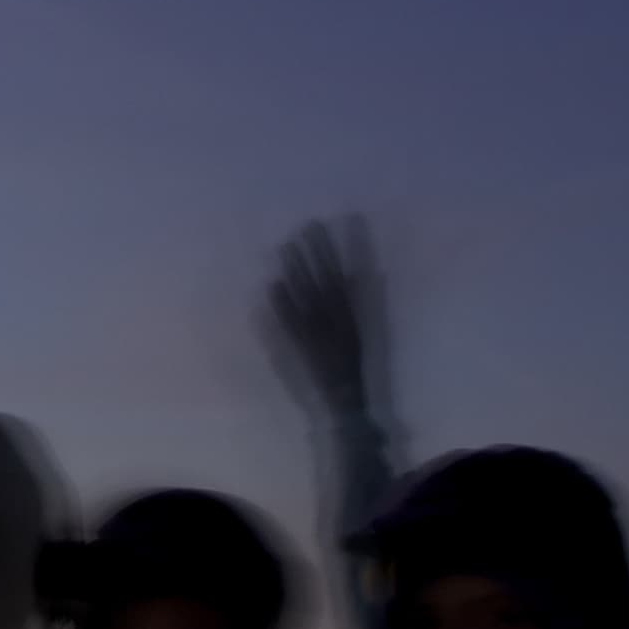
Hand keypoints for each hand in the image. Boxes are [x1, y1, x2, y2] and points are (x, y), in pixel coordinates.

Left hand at [262, 214, 383, 426]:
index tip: (333, 226)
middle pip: (325, 280)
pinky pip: (288, 323)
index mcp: (350, 316)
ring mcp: (316, 333)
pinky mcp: (299, 348)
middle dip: (318, 252)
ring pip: (307, 296)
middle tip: (308, 224)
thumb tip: (356, 273)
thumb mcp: (357, 331)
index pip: (345, 276)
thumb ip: (357, 302)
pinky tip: (271, 285)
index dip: (339, 250)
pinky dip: (281, 305)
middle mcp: (335, 321)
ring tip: (286, 245)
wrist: (343, 404)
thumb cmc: (349, 367)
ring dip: (297, 271)